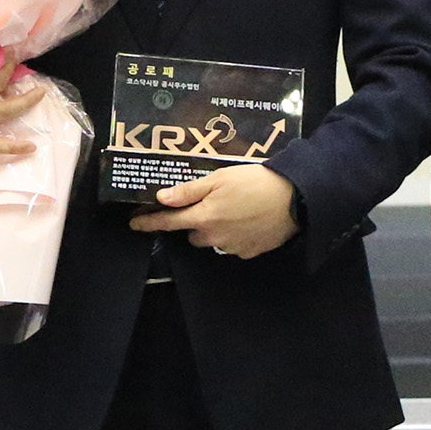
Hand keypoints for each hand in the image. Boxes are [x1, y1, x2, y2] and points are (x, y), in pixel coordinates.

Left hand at [128, 165, 299, 258]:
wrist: (296, 199)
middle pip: (193, 232)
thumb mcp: (221, 178)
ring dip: (217, 228)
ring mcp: (231, 247)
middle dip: (198, 220)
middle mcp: (213, 237)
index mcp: (204, 217)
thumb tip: (162, 198)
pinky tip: (249, 220)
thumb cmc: (257, 182)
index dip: (149, 222)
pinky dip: (236, 234)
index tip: (134, 223)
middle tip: (215, 202)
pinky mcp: (248, 252)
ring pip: (213, 240)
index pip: (168, 222)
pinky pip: (232, 245)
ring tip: (237, 209)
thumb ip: (190, 191)